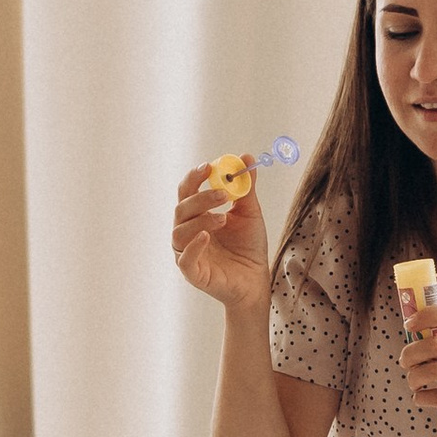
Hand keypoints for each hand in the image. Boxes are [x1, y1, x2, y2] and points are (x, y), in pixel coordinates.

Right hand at [171, 162, 269, 318]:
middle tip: (224, 194)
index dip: (193, 178)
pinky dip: (193, 246)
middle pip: (181, 209)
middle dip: (201, 198)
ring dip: (201, 220)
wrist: (256, 279)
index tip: (209, 167)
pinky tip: (206, 236)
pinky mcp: (193, 273)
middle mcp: (187, 232)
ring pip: (180, 231)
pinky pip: (185, 258)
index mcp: (197, 215)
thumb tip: (245, 157)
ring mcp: (187, 252)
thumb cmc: (248, 247)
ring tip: (224, 218)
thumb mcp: (249, 212)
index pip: (187, 192)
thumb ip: (245, 188)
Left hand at [400, 298, 436, 436]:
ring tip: (414, 383)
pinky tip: (421, 397)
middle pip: (434, 345)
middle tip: (405, 363)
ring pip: (432, 371)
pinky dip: (421, 397)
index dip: (425, 315)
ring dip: (413, 378)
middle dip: (410, 354)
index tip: (409, 326)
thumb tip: (410, 339)